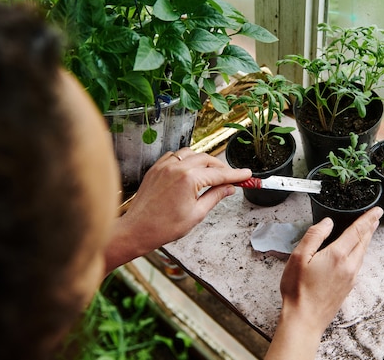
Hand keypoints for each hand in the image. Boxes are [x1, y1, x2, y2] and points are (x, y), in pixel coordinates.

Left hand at [105, 148, 250, 271]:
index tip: (246, 174)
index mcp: (188, 179)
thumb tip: (228, 188)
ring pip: (191, 153)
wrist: (136, 230)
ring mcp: (164, 165)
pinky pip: (175, 155)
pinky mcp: (156, 168)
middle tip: (230, 178)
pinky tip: (190, 170)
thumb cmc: (163, 226)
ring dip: (204, 160)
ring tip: (211, 174)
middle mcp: (176, 167)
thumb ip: (215, 197)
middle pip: (207, 159)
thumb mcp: (196, 214)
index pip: (219, 174)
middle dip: (221, 167)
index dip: (235, 175)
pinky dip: (186, 159)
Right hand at [265, 207, 381, 359]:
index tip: (377, 210)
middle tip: (376, 217)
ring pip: (362, 253)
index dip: (368, 219)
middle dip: (370, 228)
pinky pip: (358, 263)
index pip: (357, 231)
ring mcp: (350, 278)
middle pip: (363, 242)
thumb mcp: (299, 257)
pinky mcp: (348, 287)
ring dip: (366, 240)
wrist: (304, 320)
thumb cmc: (298, 290)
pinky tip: (356, 252)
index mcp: (338, 255)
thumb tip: (327, 223)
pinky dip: (360, 252)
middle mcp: (349, 266)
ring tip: (368, 231)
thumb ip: (314, 236)